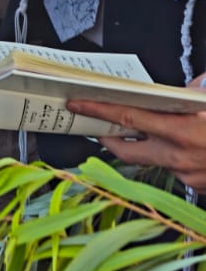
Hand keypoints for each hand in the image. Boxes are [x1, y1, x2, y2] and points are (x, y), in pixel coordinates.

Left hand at [70, 77, 205, 187]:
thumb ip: (194, 90)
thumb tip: (184, 84)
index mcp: (180, 129)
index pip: (127, 118)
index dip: (98, 111)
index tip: (77, 105)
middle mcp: (177, 155)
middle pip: (125, 150)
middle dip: (106, 138)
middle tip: (95, 126)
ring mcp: (184, 174)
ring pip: (152, 160)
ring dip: (145, 147)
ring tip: (145, 133)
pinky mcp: (194, 186)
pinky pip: (174, 170)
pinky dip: (171, 157)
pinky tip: (179, 148)